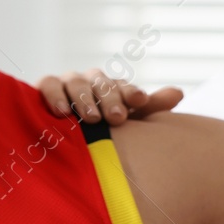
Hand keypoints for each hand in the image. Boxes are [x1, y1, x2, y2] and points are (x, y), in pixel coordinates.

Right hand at [35, 68, 182, 123]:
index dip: (131, 93)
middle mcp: (90, 82)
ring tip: (91, 119)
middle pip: (101, 82)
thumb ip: (151, 109)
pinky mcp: (44, 88)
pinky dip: (54, 94)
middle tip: (116, 118)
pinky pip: (48, 83)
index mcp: (112, 89)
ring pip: (76, 81)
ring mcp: (66, 83)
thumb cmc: (100, 133)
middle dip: (110, 98)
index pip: (123, 87)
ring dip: (84, 98)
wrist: (61, 142)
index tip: (140, 102)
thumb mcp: (127, 123)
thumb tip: (179, 93)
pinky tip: (61, 111)